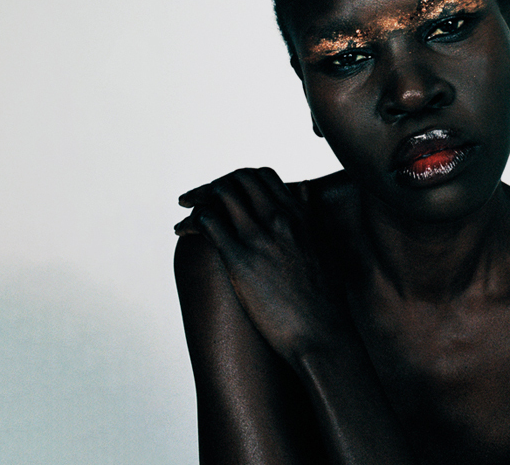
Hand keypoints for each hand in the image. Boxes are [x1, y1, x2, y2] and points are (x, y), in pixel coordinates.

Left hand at [176, 168, 346, 365]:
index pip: (263, 175)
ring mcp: (260, 236)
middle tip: (198, 197)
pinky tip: (183, 231)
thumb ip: (310, 214)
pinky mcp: (240, 259)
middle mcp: (280, 218)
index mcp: (300, 215)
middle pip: (238, 178)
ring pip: (220, 194)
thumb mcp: (324, 245)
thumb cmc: (326, 299)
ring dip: (199, 198)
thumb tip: (303, 186)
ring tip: (187, 209)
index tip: (226, 191)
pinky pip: (207, 222)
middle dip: (214, 185)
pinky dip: (191, 221)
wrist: (323, 333)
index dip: (238, 178)